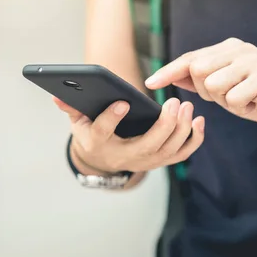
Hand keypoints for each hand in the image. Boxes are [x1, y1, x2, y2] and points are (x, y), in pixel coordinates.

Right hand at [53, 96, 204, 173]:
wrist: (104, 160)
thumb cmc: (91, 135)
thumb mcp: (78, 123)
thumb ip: (71, 108)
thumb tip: (57, 94)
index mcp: (100, 145)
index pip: (103, 132)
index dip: (111, 118)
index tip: (122, 102)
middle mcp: (125, 157)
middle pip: (148, 146)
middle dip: (164, 125)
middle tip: (173, 103)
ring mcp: (145, 162)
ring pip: (168, 150)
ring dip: (181, 130)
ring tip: (186, 106)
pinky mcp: (160, 161)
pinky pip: (181, 153)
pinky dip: (193, 140)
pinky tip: (199, 121)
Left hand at [145, 37, 256, 133]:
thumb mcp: (225, 89)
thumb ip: (201, 81)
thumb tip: (173, 76)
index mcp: (228, 48)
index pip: (190, 58)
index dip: (168, 71)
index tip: (150, 83)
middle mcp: (239, 48)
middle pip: (197, 71)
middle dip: (207, 92)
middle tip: (230, 96)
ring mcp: (253, 60)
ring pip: (213, 86)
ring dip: (225, 101)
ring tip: (244, 98)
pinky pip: (233, 99)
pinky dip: (241, 108)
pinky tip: (255, 103)